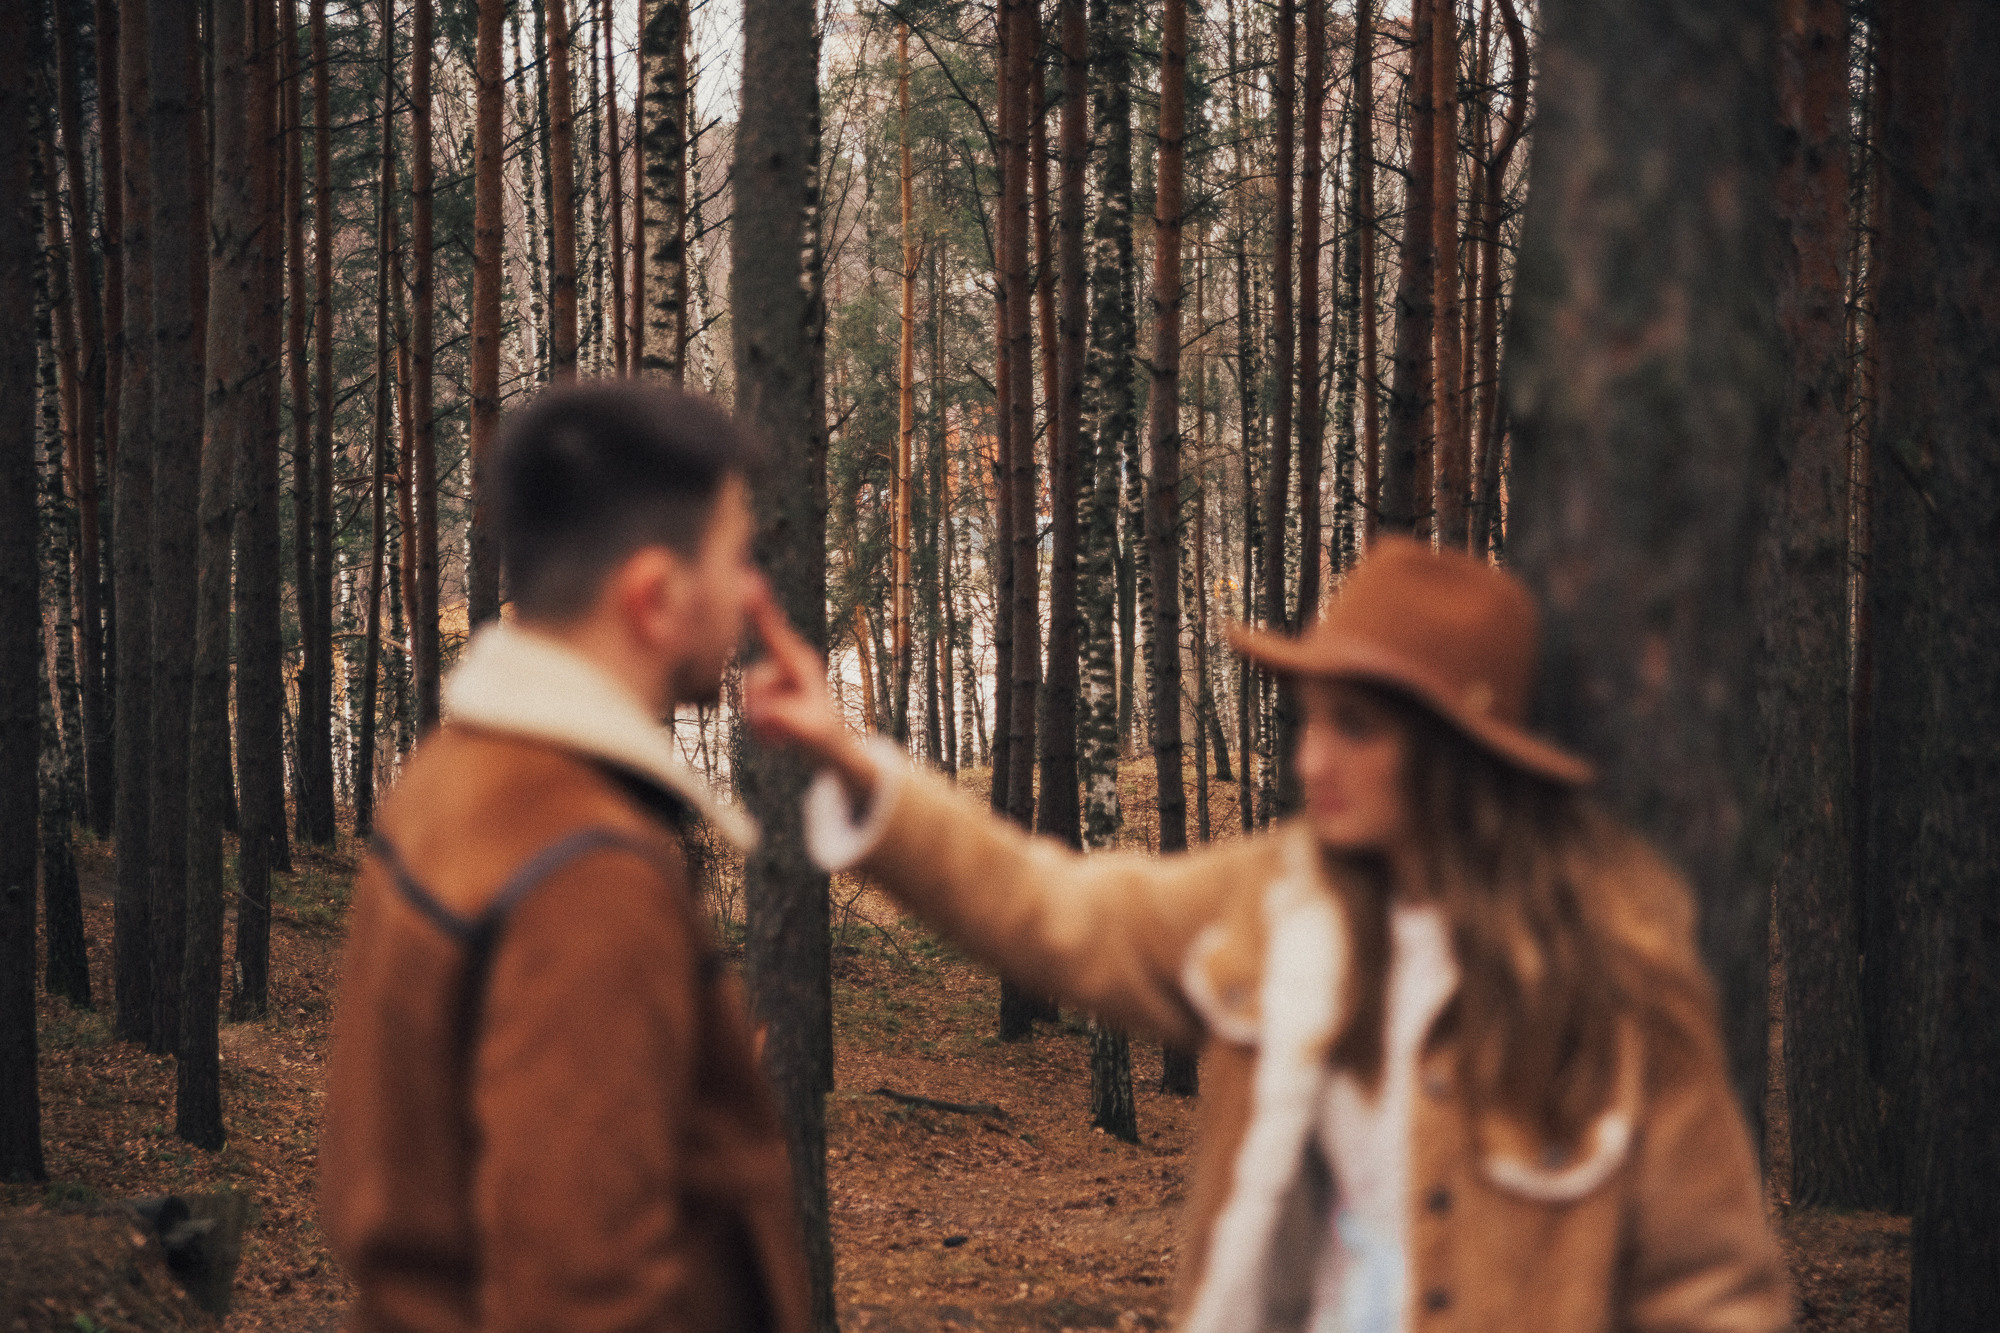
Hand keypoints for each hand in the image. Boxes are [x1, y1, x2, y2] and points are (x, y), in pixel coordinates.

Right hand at [742, 585, 877, 800]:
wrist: (828, 744)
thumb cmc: (825, 736)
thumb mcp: (812, 733)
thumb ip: (787, 722)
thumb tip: (758, 714)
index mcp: (800, 663)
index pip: (775, 634)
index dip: (760, 611)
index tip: (749, 583)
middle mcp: (784, 663)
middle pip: (753, 682)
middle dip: (762, 710)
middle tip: (781, 732)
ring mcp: (772, 676)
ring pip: (748, 700)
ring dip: (763, 723)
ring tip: (789, 734)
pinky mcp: (762, 689)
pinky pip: (747, 710)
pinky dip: (759, 728)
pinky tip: (780, 734)